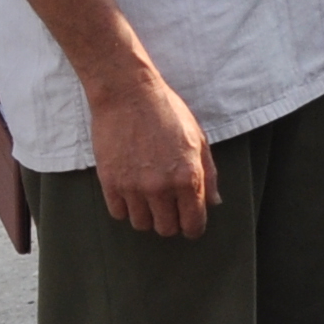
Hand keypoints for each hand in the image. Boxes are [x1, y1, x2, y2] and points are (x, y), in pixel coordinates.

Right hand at [85, 64, 215, 238]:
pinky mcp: (110, 182)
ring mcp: (133, 187)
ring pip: (141, 225)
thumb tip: (214, 202)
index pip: (193, 224)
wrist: (127, 94)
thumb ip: (208, 175)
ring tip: (148, 196)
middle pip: (167, 229)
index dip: (193, 226)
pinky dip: (125, 207)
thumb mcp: (198, 139)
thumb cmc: (167, 112)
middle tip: (169, 206)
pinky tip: (130, 191)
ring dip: (147, 215)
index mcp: (188, 177)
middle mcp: (161, 187)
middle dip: (171, 221)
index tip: (189, 222)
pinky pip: (119, 214)